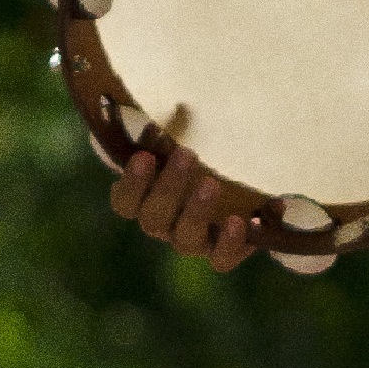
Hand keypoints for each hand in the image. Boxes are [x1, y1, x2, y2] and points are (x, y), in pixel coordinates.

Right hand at [109, 141, 255, 271]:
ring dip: (197, 211)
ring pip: (185, 240)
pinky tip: (244, 220)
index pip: (124, 203)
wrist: (239, 193)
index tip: (144, 156)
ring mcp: (192, 242)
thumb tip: (181, 107)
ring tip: (211, 184)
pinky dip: (232, 242)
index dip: (131, 183)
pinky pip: (221, 259)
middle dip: (168, 187)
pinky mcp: (221, 254)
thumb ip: (171, 134)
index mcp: (144, 202)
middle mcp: (164, 226)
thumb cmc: (197, 163)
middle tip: (186, 154)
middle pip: (153, 219)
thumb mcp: (180, 143)